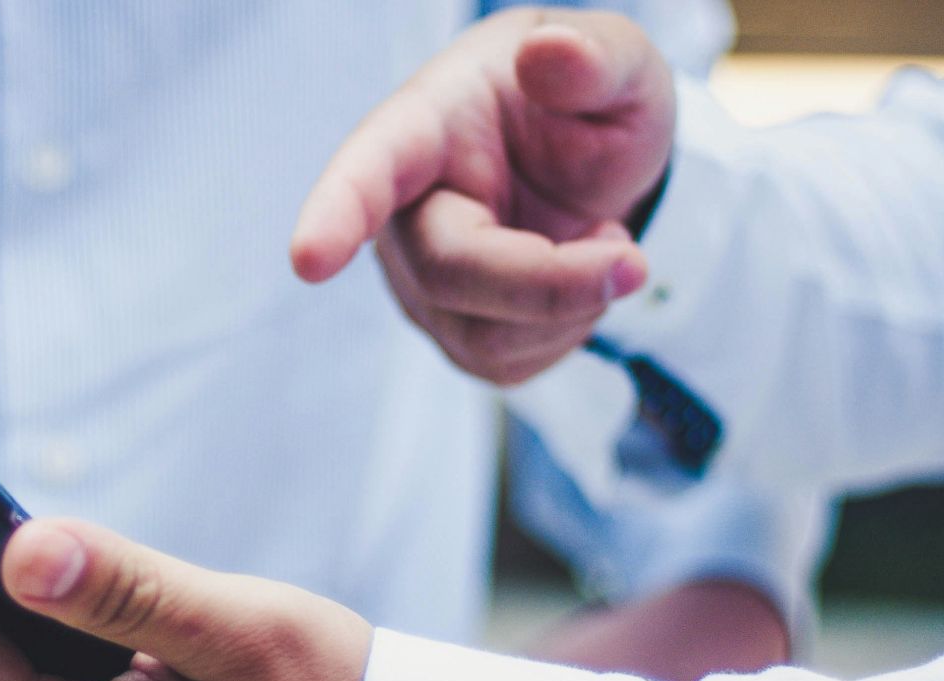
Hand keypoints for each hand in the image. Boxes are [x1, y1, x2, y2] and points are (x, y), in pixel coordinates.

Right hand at [290, 9, 674, 384]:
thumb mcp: (618, 64)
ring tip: (603, 240)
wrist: (592, 164)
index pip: (368, 170)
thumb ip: (595, 56)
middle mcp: (402, 213)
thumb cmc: (586, 103)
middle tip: (633, 262)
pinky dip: (570, 329)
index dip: (336, 214)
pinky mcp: (454, 334)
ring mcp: (420, 283)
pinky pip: (508, 363)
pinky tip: (577, 278)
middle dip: (548, 283)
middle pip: (448, 272)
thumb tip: (551, 54)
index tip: (309, 260)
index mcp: (424, 127)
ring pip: (482, 334)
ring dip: (571, 304)